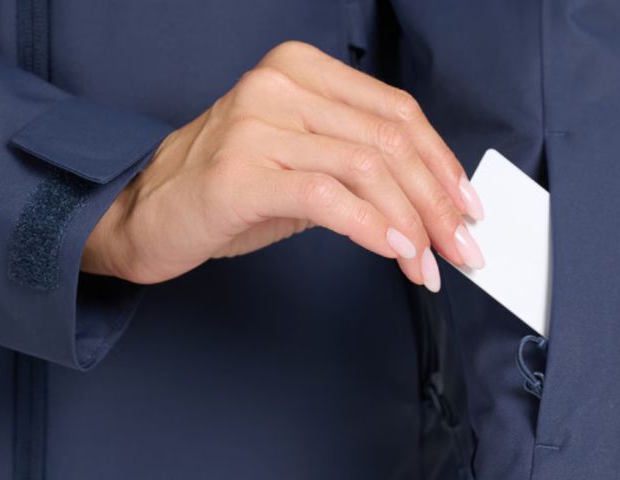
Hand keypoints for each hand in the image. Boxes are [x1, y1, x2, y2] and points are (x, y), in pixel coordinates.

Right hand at [81, 39, 484, 290]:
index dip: (442, 165)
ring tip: (429, 265)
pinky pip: (327, 196)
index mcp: (304, 73)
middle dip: (437, 204)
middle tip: (461, 250)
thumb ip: (360, 168)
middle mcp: (282, 86)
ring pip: (367, 168)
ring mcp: (258, 124)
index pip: (397, 114)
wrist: (152, 212)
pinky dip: (372, 227)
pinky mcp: (242, 171)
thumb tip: (430, 206)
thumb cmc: (233, 191)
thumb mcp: (305, 164)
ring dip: (411, 225)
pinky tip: (396, 252)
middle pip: (390, 142)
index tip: (467, 210)